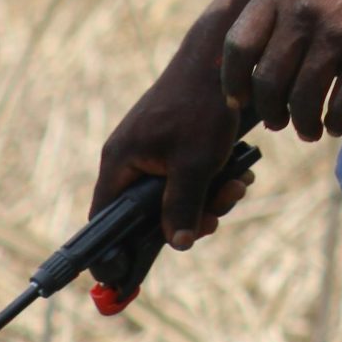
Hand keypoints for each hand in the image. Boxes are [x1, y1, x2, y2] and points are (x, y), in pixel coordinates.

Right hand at [90, 29, 256, 268]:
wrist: (222, 59)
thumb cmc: (202, 107)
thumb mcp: (196, 164)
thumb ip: (182, 206)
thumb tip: (176, 243)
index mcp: (120, 164)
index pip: (103, 222)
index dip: (111, 254)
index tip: (120, 283)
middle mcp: (130, 160)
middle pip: (147, 217)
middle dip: (185, 222)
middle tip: (214, 219)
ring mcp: (153, 152)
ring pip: (175, 199)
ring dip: (208, 202)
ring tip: (235, 187)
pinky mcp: (176, 147)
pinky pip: (189, 180)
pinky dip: (214, 184)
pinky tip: (239, 175)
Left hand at [219, 0, 341, 140]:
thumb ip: (267, 15)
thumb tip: (230, 66)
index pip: (238, 47)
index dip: (233, 82)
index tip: (240, 101)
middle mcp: (303, 12)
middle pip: (269, 81)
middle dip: (271, 112)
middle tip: (279, 122)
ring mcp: (337, 33)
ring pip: (304, 99)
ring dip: (304, 124)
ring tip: (309, 130)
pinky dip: (337, 123)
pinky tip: (337, 124)